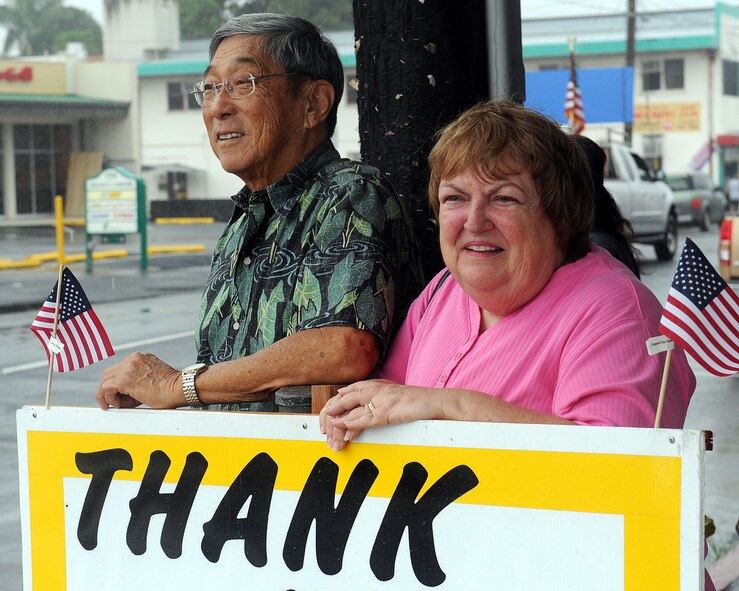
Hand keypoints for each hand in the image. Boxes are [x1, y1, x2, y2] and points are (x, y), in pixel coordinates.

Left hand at [96, 352, 180, 409]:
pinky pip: (105, 388)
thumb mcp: (153, 379)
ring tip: (118, 404)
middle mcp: (133, 359)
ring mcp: (128, 367)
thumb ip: (139, 381)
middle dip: (110, 389)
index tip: (121, 395)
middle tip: (116, 401)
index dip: (117, 384)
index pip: (120, 368)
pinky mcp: (124, 379)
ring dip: (108, 394)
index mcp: (141, 357)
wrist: (179, 389)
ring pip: (105, 380)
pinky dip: (107, 398)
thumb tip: (126, 395)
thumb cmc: (172, 389)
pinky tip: (117, 405)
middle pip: (110, 373)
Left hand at [319, 379, 442, 450]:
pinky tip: (345, 428)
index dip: (338, 401)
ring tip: (329, 429)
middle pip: (347, 397)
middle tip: (323, 422)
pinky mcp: (388, 411)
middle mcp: (377, 388)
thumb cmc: (417, 401)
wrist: (436, 401)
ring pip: (353, 409)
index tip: (327, 410)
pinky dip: (353, 423)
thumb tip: (362, 405)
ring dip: (340, 420)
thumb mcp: (394, 396)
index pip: (351, 390)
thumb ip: (378, 397)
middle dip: (334, 410)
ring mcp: (382, 399)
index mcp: (378, 384)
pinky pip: (366, 418)